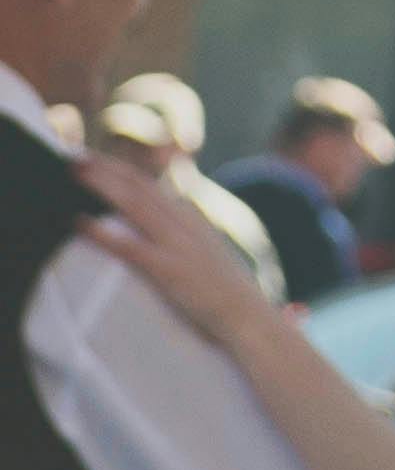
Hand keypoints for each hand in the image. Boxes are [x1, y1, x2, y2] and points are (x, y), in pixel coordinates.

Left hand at [68, 143, 284, 358]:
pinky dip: (102, 232)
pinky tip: (80, 224)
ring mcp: (175, 244)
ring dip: (102, 185)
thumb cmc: (223, 288)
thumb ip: (183, 229)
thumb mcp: (204, 248)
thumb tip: (168, 215)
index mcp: (188, 216)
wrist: (246, 314)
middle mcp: (182, 222)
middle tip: (73, 156)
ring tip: (74, 172)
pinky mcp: (168, 269)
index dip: (117, 169)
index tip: (92, 159)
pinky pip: (128, 246)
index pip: (147, 183)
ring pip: (134, 204)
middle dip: (105, 168)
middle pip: (138, 185)